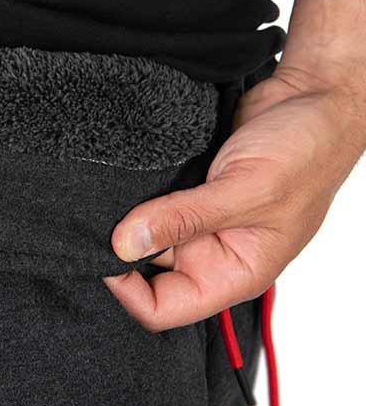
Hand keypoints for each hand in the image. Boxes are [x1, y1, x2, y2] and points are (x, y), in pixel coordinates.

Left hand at [104, 64, 365, 330]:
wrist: (311, 98)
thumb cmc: (307, 152)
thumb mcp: (247, 190)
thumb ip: (186, 218)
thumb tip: (125, 244)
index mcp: (232, 272)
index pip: (163, 308)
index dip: (126, 291)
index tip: (101, 256)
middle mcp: (211, 251)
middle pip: (144, 270)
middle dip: (119, 248)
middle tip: (95, 218)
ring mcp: (197, 219)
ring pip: (142, 231)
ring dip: (123, 216)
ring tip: (109, 192)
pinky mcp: (188, 188)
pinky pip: (148, 198)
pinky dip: (133, 189)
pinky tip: (123, 173)